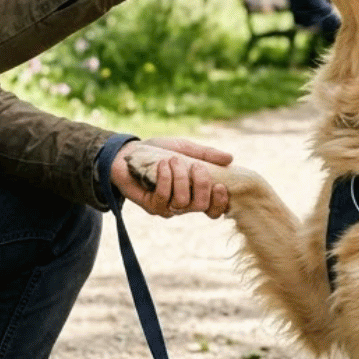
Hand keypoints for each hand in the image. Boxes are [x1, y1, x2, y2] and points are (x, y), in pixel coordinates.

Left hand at [113, 137, 232, 218]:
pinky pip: (164, 197)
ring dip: (180, 178)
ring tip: (173, 160)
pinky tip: (162, 165)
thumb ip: (206, 154)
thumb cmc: (159, 152)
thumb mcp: (185, 148)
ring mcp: (167, 207)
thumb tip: (230, 158)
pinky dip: (166, 179)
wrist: (128, 153)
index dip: (220, 203)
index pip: (214, 209)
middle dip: (202, 185)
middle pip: (201, 206)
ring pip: (183, 202)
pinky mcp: (152, 206)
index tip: (220, 185)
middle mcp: (184, 204)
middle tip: (196, 166)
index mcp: (196, 193)